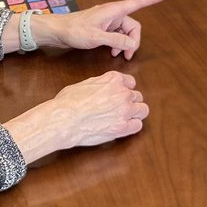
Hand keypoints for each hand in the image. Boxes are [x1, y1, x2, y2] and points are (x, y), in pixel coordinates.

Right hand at [3, 71, 148, 161]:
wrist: (64, 119)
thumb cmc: (68, 101)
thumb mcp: (86, 83)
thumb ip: (101, 84)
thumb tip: (104, 87)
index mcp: (114, 79)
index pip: (131, 82)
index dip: (125, 89)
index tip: (120, 96)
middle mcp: (123, 93)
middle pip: (137, 96)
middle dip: (130, 102)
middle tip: (120, 109)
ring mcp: (125, 110)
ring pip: (143, 110)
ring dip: (135, 113)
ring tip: (125, 118)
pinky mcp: (122, 127)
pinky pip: (138, 126)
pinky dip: (132, 126)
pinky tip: (124, 127)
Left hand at [34, 0, 168, 58]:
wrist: (58, 31)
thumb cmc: (75, 31)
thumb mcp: (96, 38)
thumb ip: (116, 40)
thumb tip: (132, 43)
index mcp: (113, 10)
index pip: (137, 2)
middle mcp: (113, 13)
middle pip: (133, 24)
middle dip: (134, 40)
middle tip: (128, 56)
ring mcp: (108, 20)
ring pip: (126, 31)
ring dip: (125, 43)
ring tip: (119, 55)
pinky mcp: (103, 26)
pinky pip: (118, 34)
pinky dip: (118, 42)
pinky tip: (112, 51)